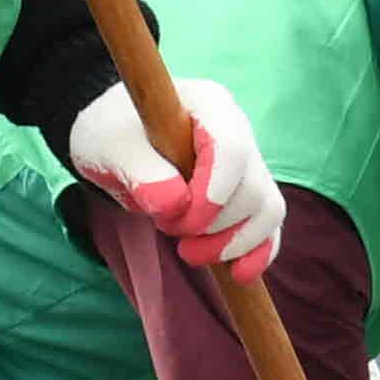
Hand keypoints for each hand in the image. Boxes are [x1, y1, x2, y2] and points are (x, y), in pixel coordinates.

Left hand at [68, 77, 283, 279]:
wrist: (117, 139)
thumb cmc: (113, 132)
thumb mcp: (111, 146)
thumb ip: (140, 171)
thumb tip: (174, 205)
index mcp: (210, 105)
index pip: (233, 150)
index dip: (213, 194)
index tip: (180, 222)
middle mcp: (239, 131)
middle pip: (252, 188)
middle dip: (212, 225)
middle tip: (165, 228)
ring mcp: (248, 164)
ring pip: (266, 210)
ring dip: (233, 243)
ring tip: (189, 252)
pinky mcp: (247, 194)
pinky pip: (268, 225)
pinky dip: (257, 252)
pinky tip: (238, 274)